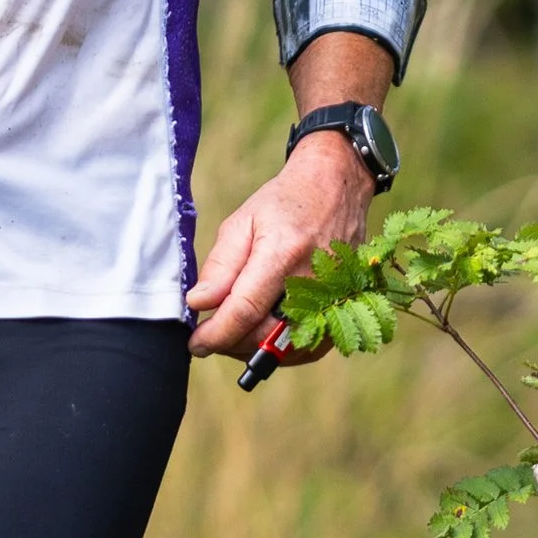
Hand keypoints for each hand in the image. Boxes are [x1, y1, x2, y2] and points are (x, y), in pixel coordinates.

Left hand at [186, 134, 373, 363]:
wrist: (336, 188)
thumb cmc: (285, 202)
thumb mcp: (242, 222)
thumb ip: (220, 266)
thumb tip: (199, 303)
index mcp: (283, 254)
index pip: (244, 311)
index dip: (216, 334)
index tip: (195, 343)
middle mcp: (312, 280)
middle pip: (264, 336)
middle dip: (229, 343)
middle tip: (210, 334)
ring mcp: (333, 297)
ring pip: (284, 348)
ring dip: (252, 348)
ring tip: (233, 331)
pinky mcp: (342, 308)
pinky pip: (306, 347)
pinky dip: (279, 347)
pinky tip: (261, 333)